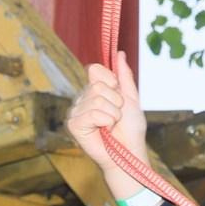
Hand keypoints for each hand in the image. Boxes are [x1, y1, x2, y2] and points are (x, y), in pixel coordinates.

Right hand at [68, 50, 147, 192]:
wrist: (130, 152)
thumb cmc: (131, 129)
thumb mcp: (131, 98)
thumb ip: (124, 76)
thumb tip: (119, 53)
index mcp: (95, 91)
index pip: (95, 69)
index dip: (111, 80)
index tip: (118, 95)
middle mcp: (83, 99)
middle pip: (98, 85)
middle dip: (115, 101)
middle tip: (116, 116)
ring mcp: (77, 112)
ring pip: (97, 99)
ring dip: (112, 114)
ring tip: (111, 125)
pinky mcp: (74, 125)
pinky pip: (91, 113)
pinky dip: (104, 121)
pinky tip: (103, 131)